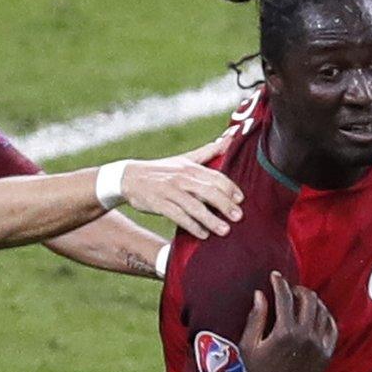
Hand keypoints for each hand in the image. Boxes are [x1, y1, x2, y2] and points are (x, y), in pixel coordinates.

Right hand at [121, 140, 243, 238]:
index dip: (230, 188)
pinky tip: (202, 234)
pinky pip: (178, 217)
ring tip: (224, 230)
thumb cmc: (162, 170)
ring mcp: (170, 191)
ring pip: (195, 206)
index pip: (215, 177)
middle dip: (225, 205)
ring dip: (211, 219)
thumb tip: (231, 137)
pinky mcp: (159, 204)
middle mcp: (182, 178)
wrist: (129, 178)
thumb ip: (208, 151)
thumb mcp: (184, 158)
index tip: (241, 200)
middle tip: (238, 217)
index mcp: (190, 167)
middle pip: (208, 191)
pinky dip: (192, 226)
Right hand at [239, 272, 337, 371]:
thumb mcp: (249, 345)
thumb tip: (259, 294)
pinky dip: (326, 315)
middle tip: (290, 288)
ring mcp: (319, 344)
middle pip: (308, 299)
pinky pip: (332, 327)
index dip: (279, 282)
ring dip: (313, 300)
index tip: (275, 276)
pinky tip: (318, 313)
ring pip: (322, 310)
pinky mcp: (327, 353)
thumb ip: (255, 318)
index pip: (285, 297)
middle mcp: (305, 335)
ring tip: (303, 299)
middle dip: (298, 289)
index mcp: (285, 331)